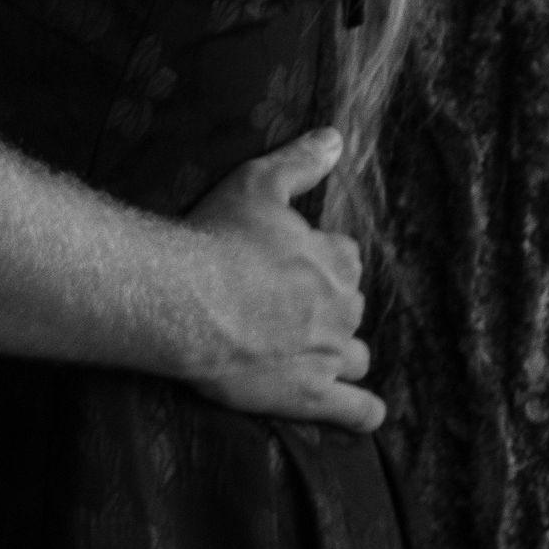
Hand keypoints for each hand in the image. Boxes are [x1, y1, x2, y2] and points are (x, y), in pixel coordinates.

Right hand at [180, 131, 380, 430]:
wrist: (186, 301)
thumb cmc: (218, 237)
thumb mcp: (258, 182)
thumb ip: (301, 161)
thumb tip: (336, 137)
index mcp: (336, 259)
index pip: (345, 259)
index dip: (318, 262)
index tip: (288, 265)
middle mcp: (343, 308)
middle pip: (350, 308)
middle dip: (327, 308)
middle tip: (284, 308)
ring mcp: (330, 355)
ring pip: (356, 356)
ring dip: (340, 353)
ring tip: (308, 352)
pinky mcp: (311, 395)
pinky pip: (357, 410)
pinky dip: (361, 411)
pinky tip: (358, 410)